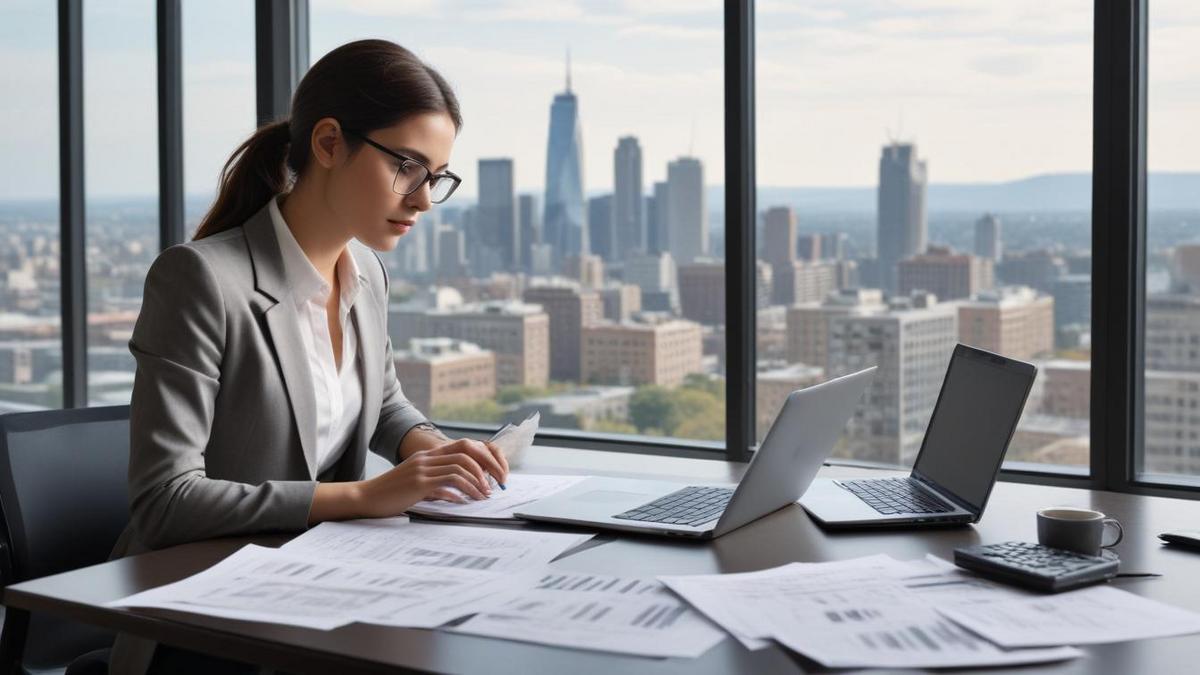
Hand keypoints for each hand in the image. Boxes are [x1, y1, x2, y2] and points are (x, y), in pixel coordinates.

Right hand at [355, 439, 508, 517]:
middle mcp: (427, 458)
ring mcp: (423, 469)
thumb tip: (456, 494)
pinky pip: (450, 481)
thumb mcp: (416, 484)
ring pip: (461, 467)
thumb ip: (436, 484)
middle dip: (487, 467)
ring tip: (485, 495)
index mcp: (427, 455)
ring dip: (478, 482)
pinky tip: (469, 500)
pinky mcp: (419, 483)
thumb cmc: (390, 494)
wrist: (365, 497)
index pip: (463, 446)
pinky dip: (465, 490)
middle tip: (497, 484)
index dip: (483, 457)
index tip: (493, 473)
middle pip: (467, 452)